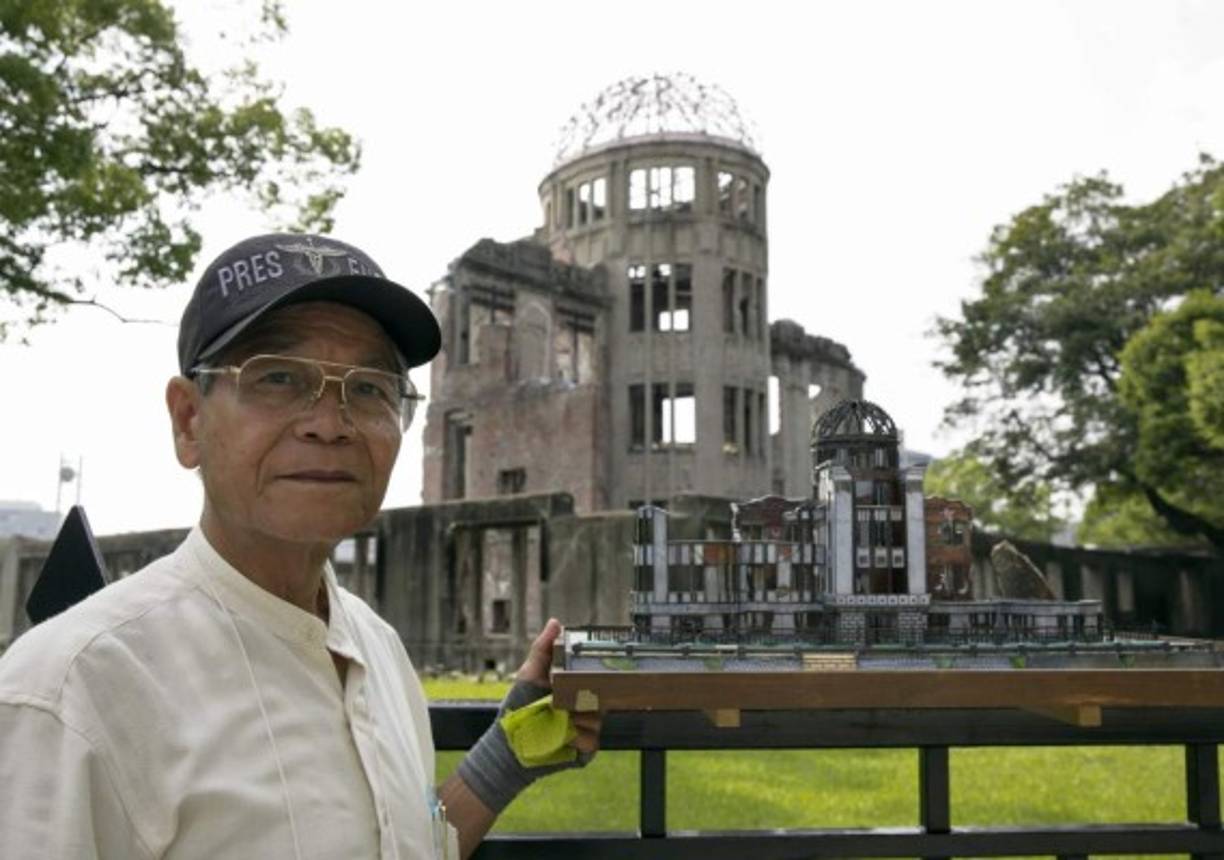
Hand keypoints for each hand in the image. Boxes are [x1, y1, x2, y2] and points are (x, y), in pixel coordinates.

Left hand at [516, 618, 600, 757]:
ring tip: (556, 720)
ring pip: (596, 719)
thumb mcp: (530, 675)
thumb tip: (556, 622)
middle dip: (582, 699)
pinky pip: (591, 740)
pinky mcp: (586, 749)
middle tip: (563, 701)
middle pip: (600, 698)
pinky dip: (576, 739)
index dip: (594, 675)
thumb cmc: (518, 708)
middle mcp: (586, 707)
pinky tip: (561, 738)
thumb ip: (543, 649)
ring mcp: (588, 729)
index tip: (585, 675)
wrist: (510, 747)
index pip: (596, 678)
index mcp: (575, 688)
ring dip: (576, 720)